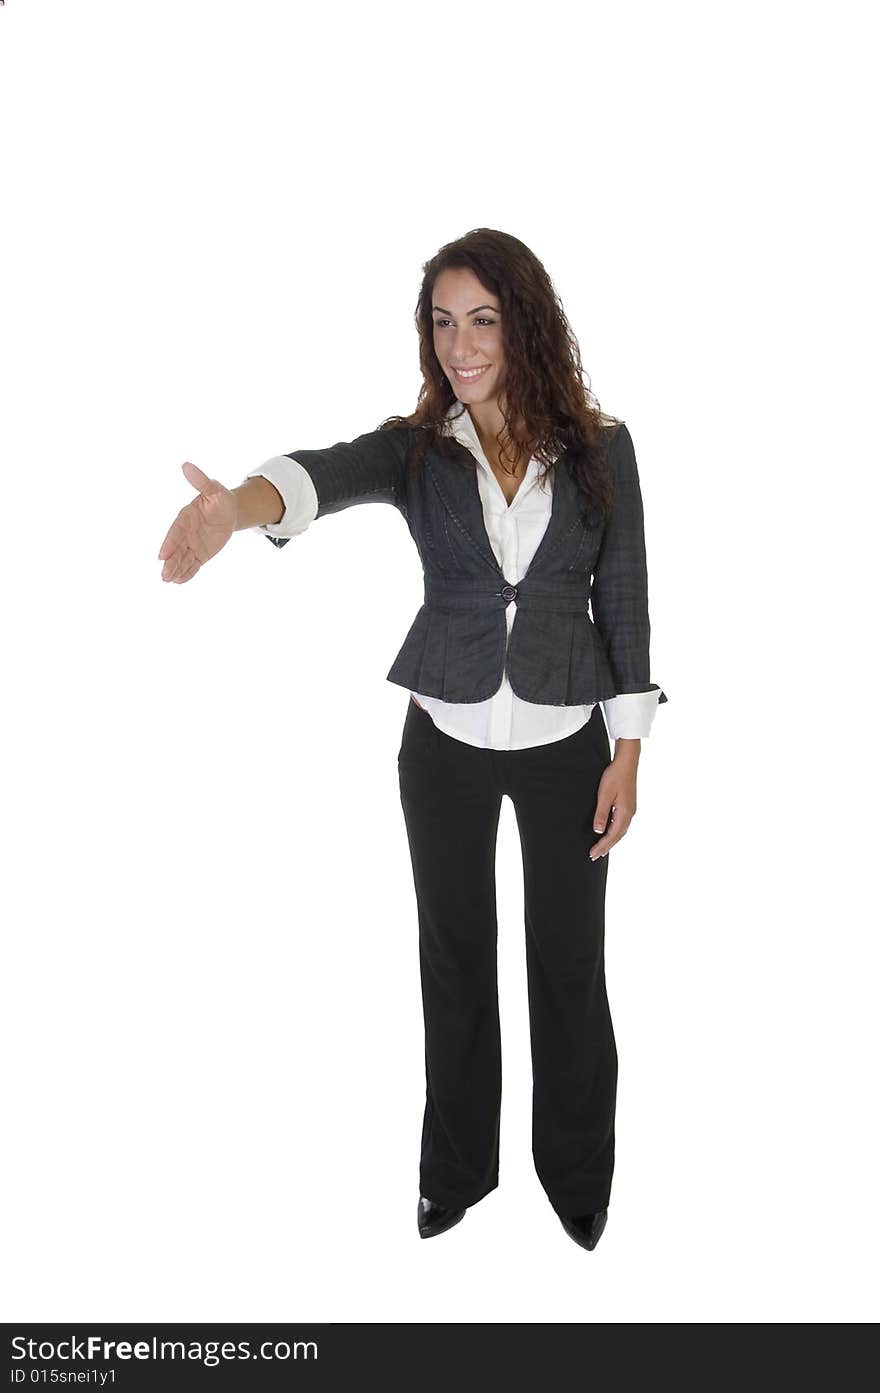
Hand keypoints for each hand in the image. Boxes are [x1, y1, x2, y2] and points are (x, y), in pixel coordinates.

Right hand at [158, 462, 236, 583]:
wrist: (230, 511)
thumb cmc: (220, 498)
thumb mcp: (214, 489)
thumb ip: (201, 481)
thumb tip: (186, 465)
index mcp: (186, 517)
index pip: (175, 531)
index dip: (169, 543)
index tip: (162, 554)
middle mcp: (186, 532)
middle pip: (176, 549)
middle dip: (170, 561)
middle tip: (164, 574)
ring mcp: (192, 544)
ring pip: (182, 559)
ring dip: (175, 569)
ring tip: (168, 580)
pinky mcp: (200, 553)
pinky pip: (193, 564)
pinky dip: (187, 573)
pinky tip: (179, 581)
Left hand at [589, 755, 637, 859]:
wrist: (627, 762)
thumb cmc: (615, 776)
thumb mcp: (604, 795)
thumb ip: (601, 813)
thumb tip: (598, 831)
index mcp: (624, 813)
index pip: (612, 835)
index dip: (602, 846)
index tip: (592, 854)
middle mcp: (629, 814)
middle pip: (618, 836)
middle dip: (606, 846)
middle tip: (594, 856)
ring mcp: (630, 810)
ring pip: (620, 831)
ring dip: (611, 840)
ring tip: (601, 849)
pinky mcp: (628, 805)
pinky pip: (621, 824)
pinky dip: (614, 832)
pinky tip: (608, 832)